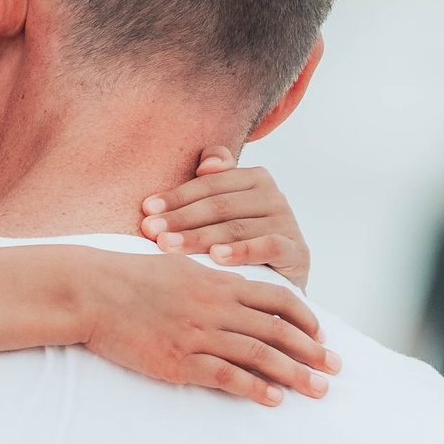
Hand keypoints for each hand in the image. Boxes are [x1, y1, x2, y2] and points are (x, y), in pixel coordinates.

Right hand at [83, 254, 337, 403]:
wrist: (90, 292)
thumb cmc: (127, 279)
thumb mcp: (178, 267)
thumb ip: (209, 281)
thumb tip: (232, 292)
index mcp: (218, 282)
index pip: (276, 298)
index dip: (304, 319)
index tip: (321, 336)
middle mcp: (216, 307)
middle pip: (277, 331)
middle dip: (312, 352)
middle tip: (336, 369)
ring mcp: (198, 334)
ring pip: (260, 355)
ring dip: (294, 374)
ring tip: (317, 389)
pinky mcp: (179, 360)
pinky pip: (226, 376)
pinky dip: (254, 388)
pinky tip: (273, 400)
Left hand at [141, 149, 310, 288]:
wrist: (276, 279)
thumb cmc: (238, 240)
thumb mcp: (223, 209)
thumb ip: (213, 179)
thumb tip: (206, 164)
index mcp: (255, 178)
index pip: (210, 184)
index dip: (177, 196)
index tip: (146, 210)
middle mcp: (274, 196)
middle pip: (219, 205)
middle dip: (181, 218)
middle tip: (150, 231)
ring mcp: (288, 223)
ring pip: (237, 227)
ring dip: (199, 237)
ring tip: (168, 247)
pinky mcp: (297, 252)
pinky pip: (269, 246)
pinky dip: (243, 251)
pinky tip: (217, 257)